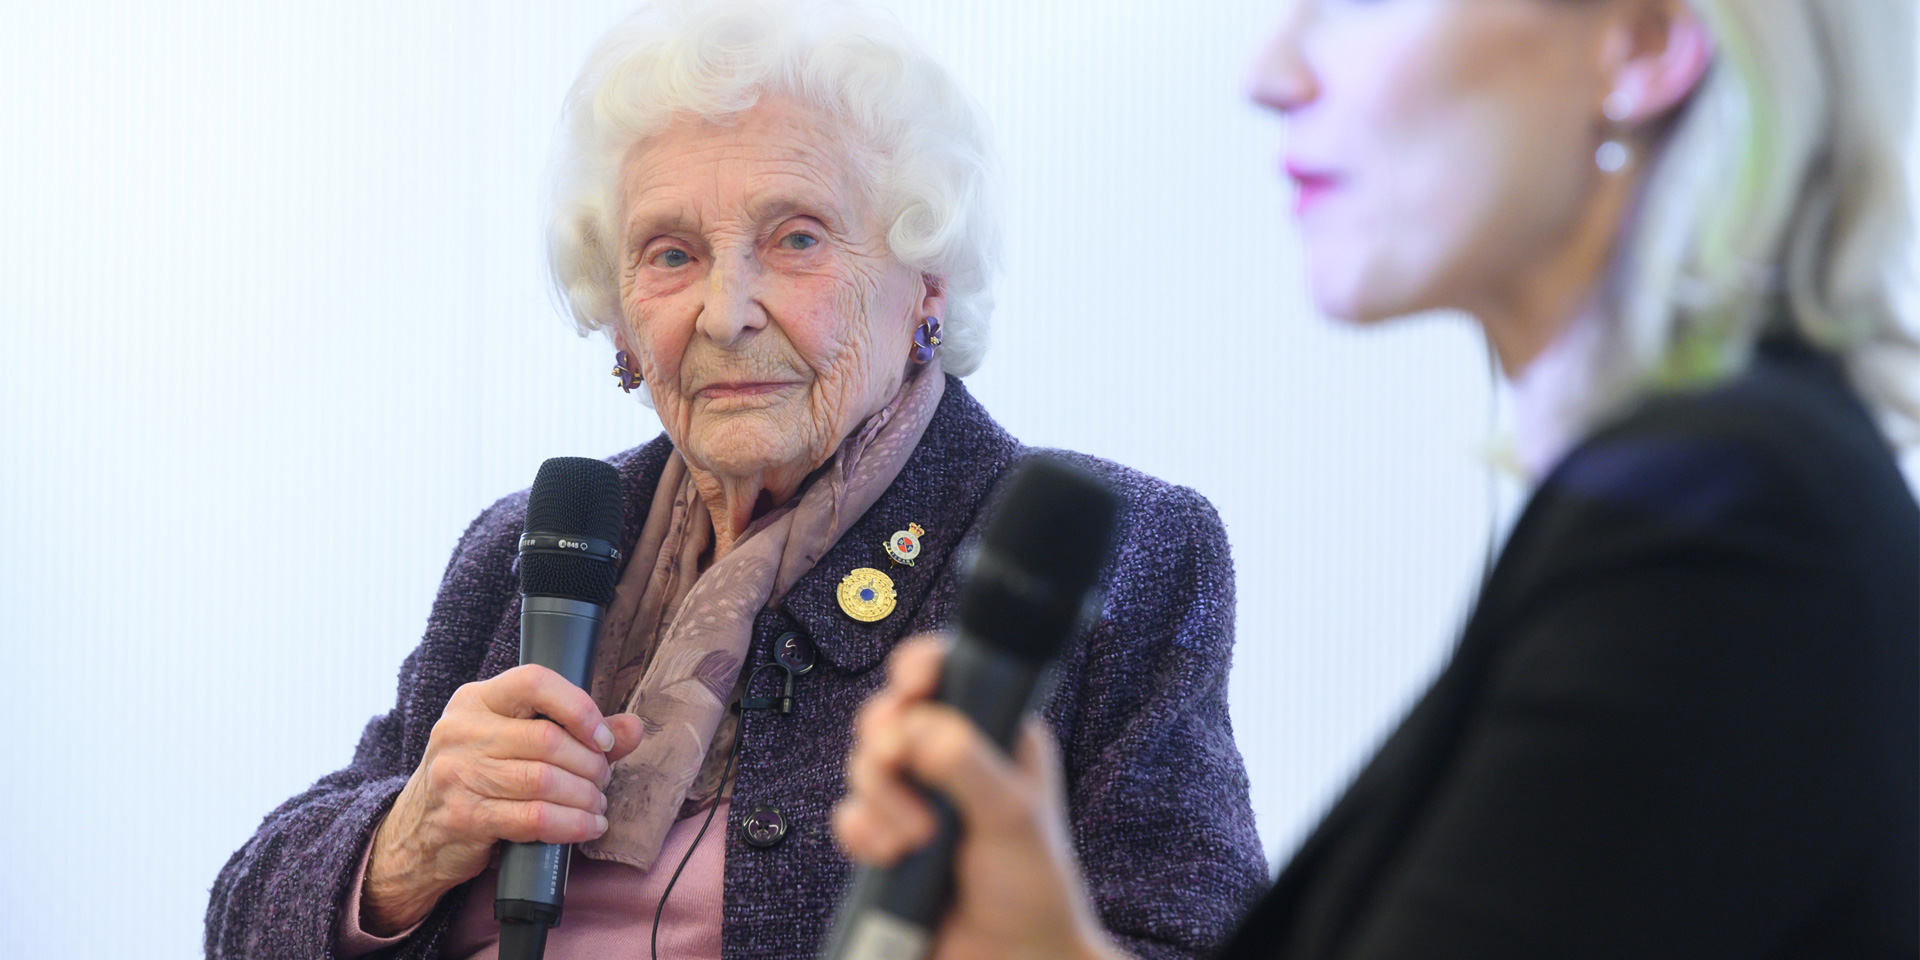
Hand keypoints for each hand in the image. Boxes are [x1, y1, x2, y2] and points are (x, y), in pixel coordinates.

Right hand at [362, 664, 644, 934]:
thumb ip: (576, 733)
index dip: (578, 706)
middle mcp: (461, 730)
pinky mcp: (463, 816)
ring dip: (585, 797)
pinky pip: (534, 818)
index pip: (533, 681)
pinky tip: (588, 826)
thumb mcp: (515, 743)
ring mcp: (457, 774)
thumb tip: (633, 728)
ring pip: (544, 780)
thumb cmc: (477, 779)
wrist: (417, 833)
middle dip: (590, 764)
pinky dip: (572, 824)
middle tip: (603, 780)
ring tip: (598, 805)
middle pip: (547, 739)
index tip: (604, 737)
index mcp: (476, 700)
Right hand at [833, 637, 1129, 959]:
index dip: (920, 667)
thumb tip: (920, 726)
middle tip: (898, 764)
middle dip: (886, 742)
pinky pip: (849, 816)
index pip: (950, 674)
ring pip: (864, 764)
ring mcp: (917, 800)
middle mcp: (952, 759)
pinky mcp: (888, 840)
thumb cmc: (1033, 888)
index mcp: (996, 734)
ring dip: (880, 799)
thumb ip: (968, 765)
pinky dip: (861, 833)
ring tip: (917, 838)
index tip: (910, 685)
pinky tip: (890, 856)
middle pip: (890, 715)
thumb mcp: (1011, 818)